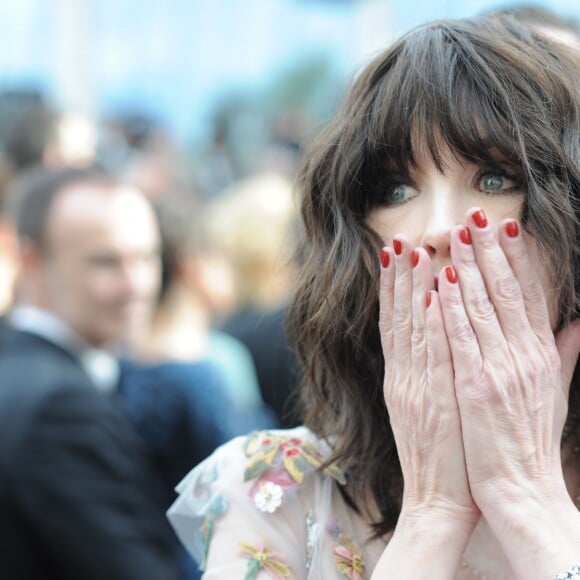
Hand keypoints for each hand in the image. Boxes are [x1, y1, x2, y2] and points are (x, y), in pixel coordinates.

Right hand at [379, 236, 477, 524]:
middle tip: (399, 240)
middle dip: (399, 278)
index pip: (395, 324)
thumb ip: (433, 373)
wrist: (438, 503)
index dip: (394, 288)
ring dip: (412, 290)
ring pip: (412, 330)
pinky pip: (433, 358)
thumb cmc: (442, 456)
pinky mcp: (434, 405)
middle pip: (398, 319)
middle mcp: (404, 379)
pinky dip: (432, 327)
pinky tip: (435, 298)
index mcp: (404, 379)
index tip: (396, 255)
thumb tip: (439, 342)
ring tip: (414, 253)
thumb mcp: (432, 410)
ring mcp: (416, 390)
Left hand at [438, 208, 571, 511]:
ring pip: (480, 307)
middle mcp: (523, 356)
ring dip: (466, 268)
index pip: (530, 296)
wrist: (522, 491)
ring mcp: (498, 370)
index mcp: (541, 355)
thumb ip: (566, 354)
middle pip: (505, 293)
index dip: (519, 259)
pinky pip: (460, 338)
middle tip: (478, 216)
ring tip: (456, 235)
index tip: (509, 227)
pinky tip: (439, 282)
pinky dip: (450, 307)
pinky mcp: (474, 386)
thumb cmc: (531, 440)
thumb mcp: (555, 393)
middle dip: (491, 251)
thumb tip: (577, 321)